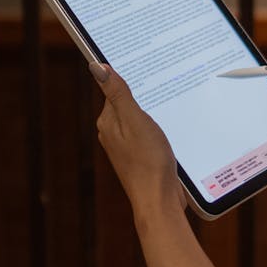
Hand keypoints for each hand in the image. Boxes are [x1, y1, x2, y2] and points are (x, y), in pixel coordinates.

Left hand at [89, 63, 184, 213]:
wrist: (159, 200)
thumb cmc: (148, 162)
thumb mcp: (135, 121)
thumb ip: (118, 93)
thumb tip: (96, 66)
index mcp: (108, 122)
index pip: (115, 89)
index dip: (131, 78)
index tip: (148, 68)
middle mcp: (113, 133)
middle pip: (128, 103)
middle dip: (144, 95)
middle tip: (164, 85)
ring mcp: (126, 146)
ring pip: (139, 119)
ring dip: (153, 113)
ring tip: (170, 107)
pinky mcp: (139, 156)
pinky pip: (147, 133)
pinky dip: (158, 128)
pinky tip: (170, 130)